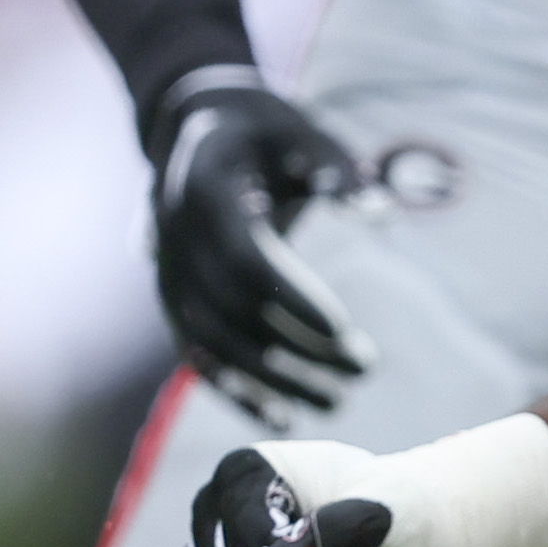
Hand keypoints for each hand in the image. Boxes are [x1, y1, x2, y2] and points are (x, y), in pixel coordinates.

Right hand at [148, 77, 375, 419]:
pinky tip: (281, 418)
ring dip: (271, 379)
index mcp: (204, 191)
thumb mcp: (301, 130)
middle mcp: (173, 237)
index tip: (343, 329)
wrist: (193, 128)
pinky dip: (234, 388)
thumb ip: (338, 169)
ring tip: (337, 402)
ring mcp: (164, 272)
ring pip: (212, 340)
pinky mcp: (170, 297)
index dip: (293, 298)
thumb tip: (382, 213)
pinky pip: (196, 351)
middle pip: (234, 308)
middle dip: (298, 346)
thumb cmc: (264, 129)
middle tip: (365, 368)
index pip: (247, 259)